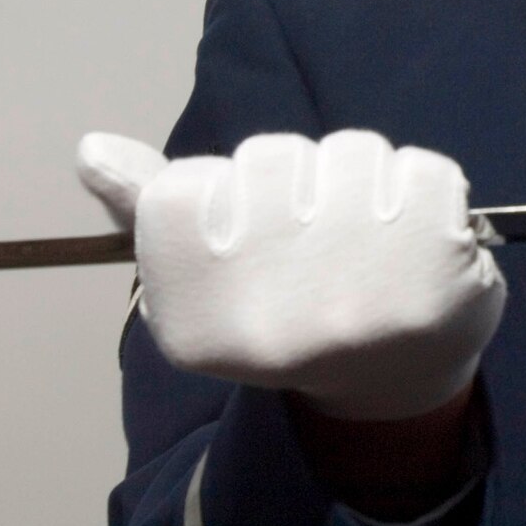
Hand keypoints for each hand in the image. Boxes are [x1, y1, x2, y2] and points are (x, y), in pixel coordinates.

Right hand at [77, 128, 505, 421]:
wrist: (398, 378)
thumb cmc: (292, 311)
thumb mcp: (211, 274)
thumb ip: (151, 209)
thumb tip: (90, 148)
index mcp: (200, 321)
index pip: (184, 186)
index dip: (228, 192)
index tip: (256, 238)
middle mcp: (274, 314)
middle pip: (273, 157)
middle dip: (302, 179)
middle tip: (323, 240)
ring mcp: (360, 290)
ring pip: (353, 151)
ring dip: (368, 179)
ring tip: (373, 239)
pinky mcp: (436, 265)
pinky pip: (426, 167)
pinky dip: (429, 189)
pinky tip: (421, 241)